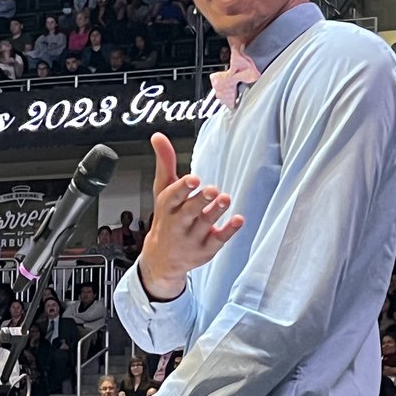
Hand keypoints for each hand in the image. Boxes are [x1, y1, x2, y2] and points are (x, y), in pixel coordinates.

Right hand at [139, 132, 243, 300]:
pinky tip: (237, 220)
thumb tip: (158, 136)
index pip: (171, 197)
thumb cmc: (166, 219)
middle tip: (212, 189)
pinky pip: (218, 241)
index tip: (192, 179)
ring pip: (204, 224)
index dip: (182, 188)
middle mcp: (178, 224)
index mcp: (166, 208)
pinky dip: (228, 231)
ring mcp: (192, 238)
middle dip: (200, 201)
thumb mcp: (162, 191)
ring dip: (215, 212)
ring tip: (225, 199)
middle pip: (188, 212)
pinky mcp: (205, 249)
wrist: (161, 259)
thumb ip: (164, 162)